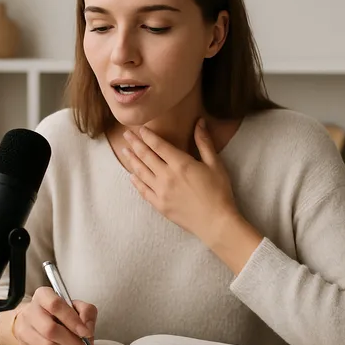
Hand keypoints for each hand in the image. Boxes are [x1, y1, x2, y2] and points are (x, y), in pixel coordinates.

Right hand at [12, 286, 96, 344]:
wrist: (37, 319)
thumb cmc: (59, 312)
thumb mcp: (76, 305)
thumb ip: (86, 312)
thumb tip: (87, 330)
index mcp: (43, 295)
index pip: (56, 305)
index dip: (73, 321)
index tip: (86, 332)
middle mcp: (30, 311)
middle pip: (50, 329)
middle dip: (72, 341)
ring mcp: (24, 330)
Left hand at [123, 118, 239, 245]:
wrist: (215, 222)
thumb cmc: (219, 192)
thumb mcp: (215, 164)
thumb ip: (204, 142)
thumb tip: (200, 122)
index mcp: (180, 164)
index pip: (159, 145)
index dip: (148, 135)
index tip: (140, 128)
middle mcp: (167, 176)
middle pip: (146, 156)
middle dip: (135, 143)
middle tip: (126, 134)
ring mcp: (161, 192)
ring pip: (141, 172)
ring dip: (132, 160)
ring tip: (125, 151)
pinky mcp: (159, 205)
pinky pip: (143, 190)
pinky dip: (136, 182)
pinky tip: (132, 176)